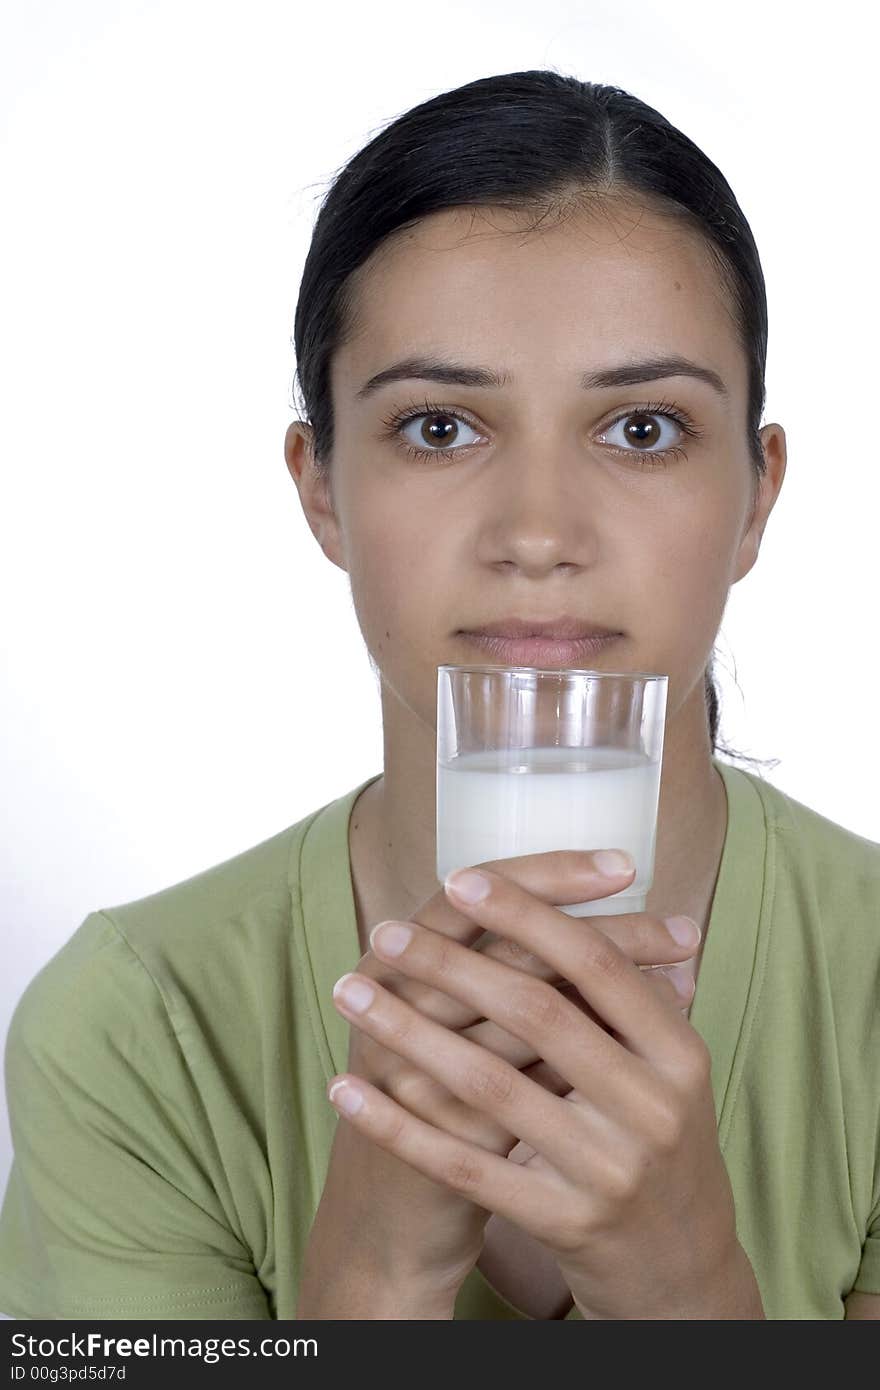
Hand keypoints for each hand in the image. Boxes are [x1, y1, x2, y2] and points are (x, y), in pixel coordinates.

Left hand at [325, 850, 703, 1307]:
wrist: (680, 1264)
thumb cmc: (658, 1137)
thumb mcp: (667, 1067)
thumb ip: (627, 994)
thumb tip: (574, 892)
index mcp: (678, 1054)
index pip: (596, 965)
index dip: (528, 916)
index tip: (461, 880)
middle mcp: (650, 1108)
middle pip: (537, 1014)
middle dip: (451, 964)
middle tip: (384, 930)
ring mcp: (608, 1170)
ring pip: (489, 1086)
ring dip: (408, 1033)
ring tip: (350, 990)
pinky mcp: (563, 1222)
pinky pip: (464, 1167)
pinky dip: (399, 1125)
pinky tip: (346, 1089)